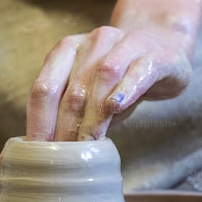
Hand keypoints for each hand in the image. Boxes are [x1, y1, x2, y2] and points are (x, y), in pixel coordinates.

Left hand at [26, 23, 194, 141]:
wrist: (164, 46)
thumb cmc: (120, 78)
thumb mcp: (92, 93)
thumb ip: (73, 113)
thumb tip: (53, 151)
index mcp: (67, 50)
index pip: (44, 88)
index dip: (39, 122)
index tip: (38, 152)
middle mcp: (93, 42)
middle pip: (72, 90)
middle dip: (65, 128)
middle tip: (64, 159)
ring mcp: (125, 44)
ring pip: (102, 78)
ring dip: (93, 117)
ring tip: (88, 145)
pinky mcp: (156, 54)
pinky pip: (137, 72)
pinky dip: (125, 90)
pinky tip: (116, 107)